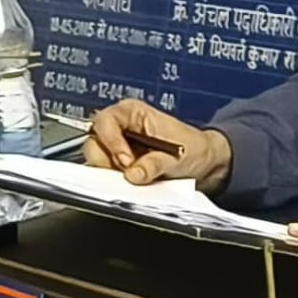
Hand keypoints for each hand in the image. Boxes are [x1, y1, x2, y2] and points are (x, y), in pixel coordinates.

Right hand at [82, 99, 232, 191]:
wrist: (203, 165)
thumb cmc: (193, 148)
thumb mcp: (178, 154)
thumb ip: (155, 163)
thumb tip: (132, 174)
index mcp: (133, 113)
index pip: (106, 122)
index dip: (111, 141)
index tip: (125, 161)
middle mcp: (121, 128)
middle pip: (94, 142)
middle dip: (107, 160)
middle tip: (127, 173)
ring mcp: (117, 148)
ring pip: (97, 160)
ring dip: (110, 173)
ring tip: (133, 178)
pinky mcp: (118, 167)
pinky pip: (106, 175)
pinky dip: (114, 182)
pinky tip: (131, 184)